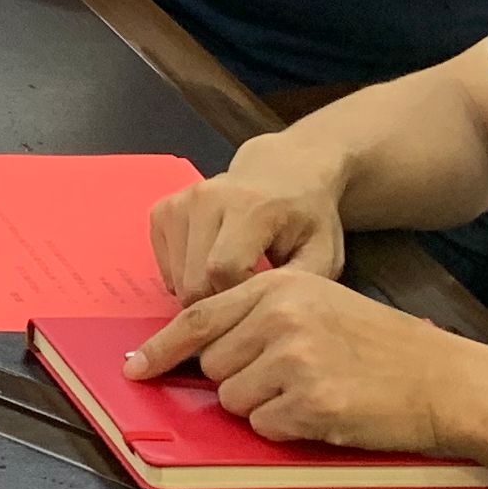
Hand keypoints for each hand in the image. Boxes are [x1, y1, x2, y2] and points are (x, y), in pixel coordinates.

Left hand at [123, 265, 484, 457]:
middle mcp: (280, 317)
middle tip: (291, 376)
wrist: (445, 380)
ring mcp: (295, 360)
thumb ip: (258, 316)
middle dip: (240, 379)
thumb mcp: (318, 304)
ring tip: (313, 390)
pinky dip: (288, 429)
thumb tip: (197, 349)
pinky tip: (325, 411)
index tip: (134, 369)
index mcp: (278, 286)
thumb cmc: (381, 346)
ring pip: (233, 400)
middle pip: (212, 365)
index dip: (161, 349)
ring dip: (264, 406)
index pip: (198, 318)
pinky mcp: (312, 403)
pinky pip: (265, 427)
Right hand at [143, 156, 345, 304]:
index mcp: (250, 207)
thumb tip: (264, 317)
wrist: (283, 171)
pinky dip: (184, 278)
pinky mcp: (163, 210)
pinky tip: (209, 268)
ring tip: (231, 283)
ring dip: (200, 292)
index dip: (239, 297)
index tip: (261, 300)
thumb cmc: (307, 218)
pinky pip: (164, 265)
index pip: (223, 270)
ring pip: (176, 277)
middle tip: (244, 300)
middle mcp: (206, 198)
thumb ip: (299, 285)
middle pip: (194, 279)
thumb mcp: (324, 252)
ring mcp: (180, 202)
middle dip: (217, 302)